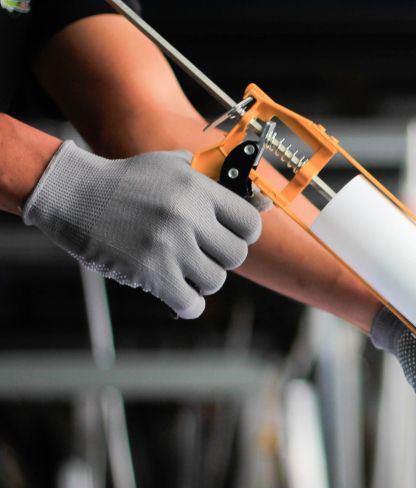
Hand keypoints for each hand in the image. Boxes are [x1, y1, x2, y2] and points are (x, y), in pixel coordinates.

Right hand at [22, 141, 267, 318]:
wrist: (73, 195)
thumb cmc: (124, 182)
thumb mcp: (168, 165)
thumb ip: (206, 177)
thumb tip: (253, 194)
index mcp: (199, 189)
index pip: (250, 224)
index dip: (243, 235)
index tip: (228, 238)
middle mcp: (188, 217)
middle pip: (236, 256)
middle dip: (221, 259)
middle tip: (201, 255)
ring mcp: (170, 246)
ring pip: (215, 281)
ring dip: (202, 281)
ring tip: (183, 270)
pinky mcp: (151, 273)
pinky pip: (192, 304)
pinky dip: (188, 305)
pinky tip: (178, 295)